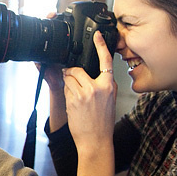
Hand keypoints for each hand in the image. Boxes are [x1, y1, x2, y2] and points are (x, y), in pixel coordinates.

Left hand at [62, 31, 117, 151]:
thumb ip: (106, 84)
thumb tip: (100, 72)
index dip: (100, 46)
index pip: (106, 61)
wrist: (95, 140)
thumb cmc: (103, 123)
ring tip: (75, 94)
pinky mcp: (71, 101)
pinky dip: (66, 92)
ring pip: (68, 77)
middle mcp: (95, 88)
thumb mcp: (111, 100)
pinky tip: (73, 103)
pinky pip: (65, 89)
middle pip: (77, 69)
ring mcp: (82, 94)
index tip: (97, 35)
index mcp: (108, 86)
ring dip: (67, 82)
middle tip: (74, 80)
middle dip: (72, 72)